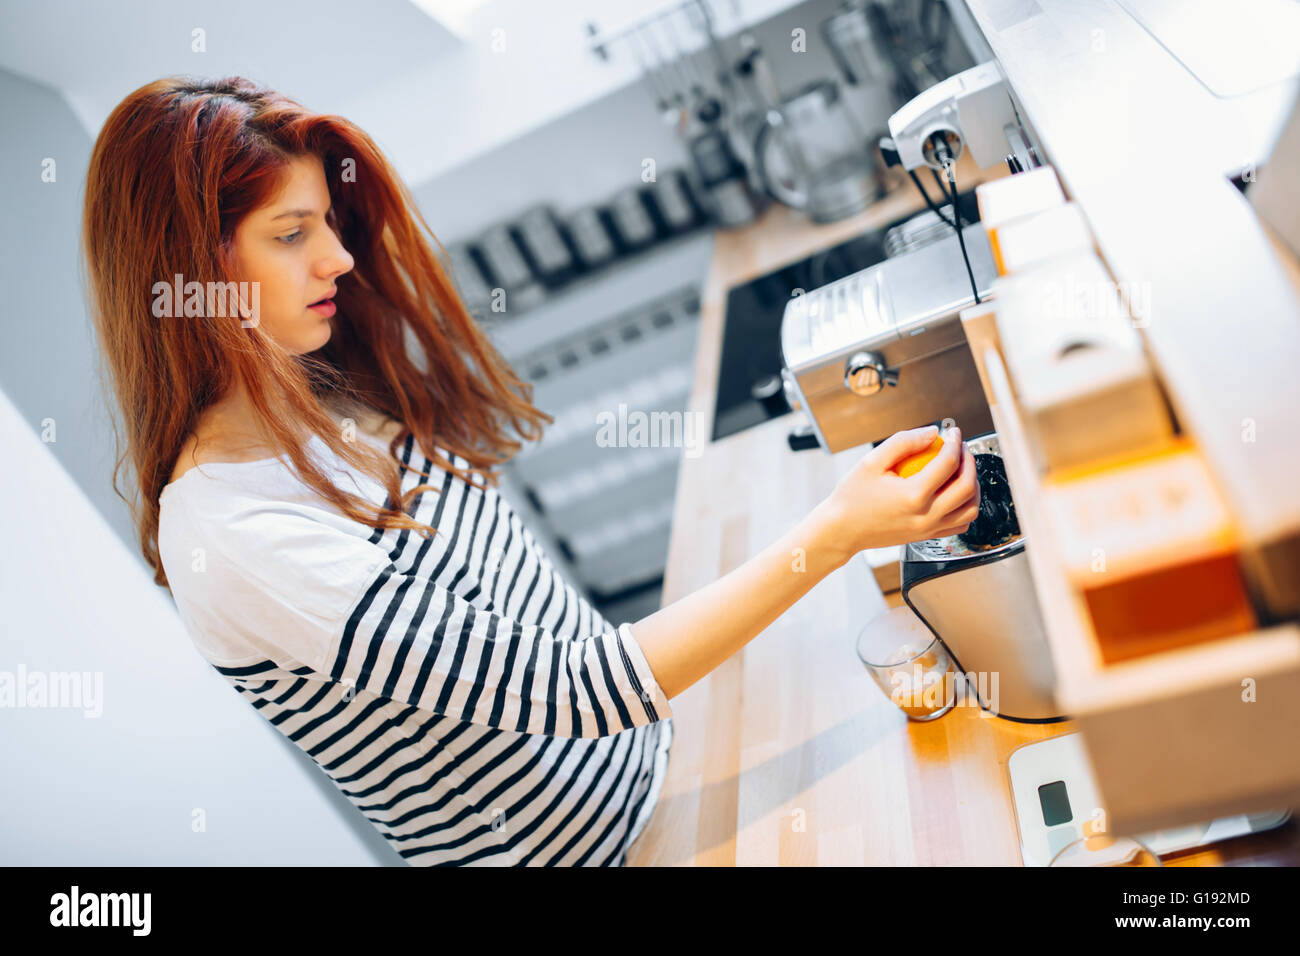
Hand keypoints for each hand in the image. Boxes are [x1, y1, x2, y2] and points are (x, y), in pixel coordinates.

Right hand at [822, 423, 980, 554]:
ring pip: (970, 509)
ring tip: (962, 471)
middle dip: (970, 462)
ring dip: (973, 486)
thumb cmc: (852, 497)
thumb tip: (932, 432)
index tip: (952, 433)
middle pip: (966, 487)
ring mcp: (929, 529)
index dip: (955, 442)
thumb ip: (903, 442)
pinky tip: (955, 493)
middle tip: (961, 449)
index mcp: (913, 496)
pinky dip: (966, 507)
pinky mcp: (928, 536)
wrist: (842, 530)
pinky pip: (960, 524)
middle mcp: (925, 516)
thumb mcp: (871, 461)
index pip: (948, 463)